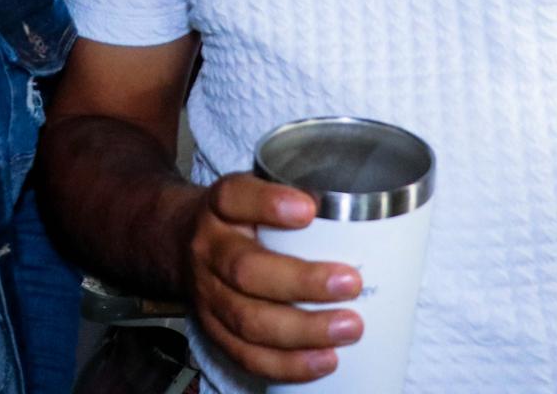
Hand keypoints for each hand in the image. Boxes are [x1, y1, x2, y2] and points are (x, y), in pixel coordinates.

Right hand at [176, 173, 363, 382]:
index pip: (235, 197)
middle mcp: (209, 249)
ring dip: (302, 331)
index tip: (309, 209)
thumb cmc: (240, 218)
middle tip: (351, 284)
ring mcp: (207, 294)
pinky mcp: (212, 329)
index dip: (268, 204)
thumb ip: (298, 197)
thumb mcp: (256, 191)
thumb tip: (376, 216)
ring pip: (248, 320)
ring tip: (349, 329)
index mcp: (220, 206)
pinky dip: (287, 363)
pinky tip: (324, 360)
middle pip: (246, 270)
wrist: (180, 242)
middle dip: (302, 282)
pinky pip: (246, 354)